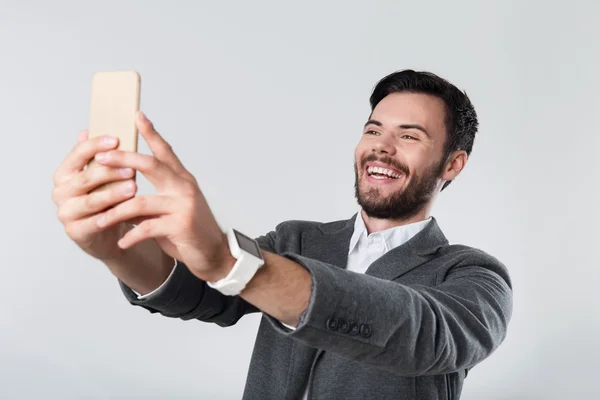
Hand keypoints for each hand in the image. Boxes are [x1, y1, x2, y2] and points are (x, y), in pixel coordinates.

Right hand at [52, 130, 138, 260]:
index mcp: (65, 172)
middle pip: (86, 178)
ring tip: (133, 188)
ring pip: (91, 201)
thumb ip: (96, 155)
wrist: (105, 233)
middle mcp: (60, 191)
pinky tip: (127, 211)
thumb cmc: (105, 198)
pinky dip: (112, 216)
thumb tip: (88, 128)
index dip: (96, 145)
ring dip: (113, 194)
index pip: (78, 153)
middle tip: (132, 169)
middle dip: (109, 172)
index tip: (116, 139)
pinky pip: (96, 223)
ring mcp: (66, 212)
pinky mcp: (76, 232)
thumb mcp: (101, 176)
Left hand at [91, 112, 232, 281]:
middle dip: (122, 159)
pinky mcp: (180, 225)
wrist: (213, 253)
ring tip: (100, 219)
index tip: (136, 115)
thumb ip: (152, 195)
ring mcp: (183, 205)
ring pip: (140, 201)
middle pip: (151, 165)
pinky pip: (147, 227)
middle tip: (100, 157)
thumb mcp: (172, 207)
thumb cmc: (188, 229)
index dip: (151, 132)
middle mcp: (184, 187)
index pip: (165, 151)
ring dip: (116, 211)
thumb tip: (122, 188)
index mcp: (182, 179)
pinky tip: (121, 242)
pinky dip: (131, 236)